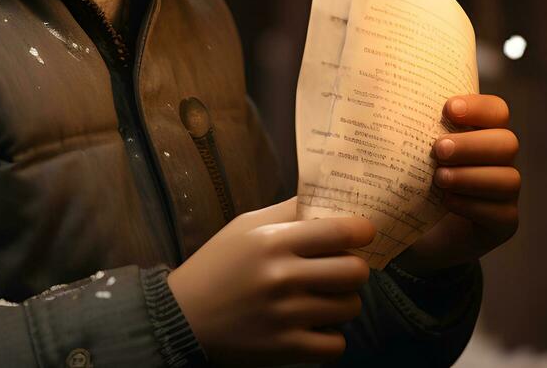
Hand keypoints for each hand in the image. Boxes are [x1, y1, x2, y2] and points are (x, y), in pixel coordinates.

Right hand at [166, 196, 374, 366]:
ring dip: (343, 303)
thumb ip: (286, 211)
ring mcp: (286, 316)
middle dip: (356, 269)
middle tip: (341, 270)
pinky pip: (336, 344)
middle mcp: (283, 277)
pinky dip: (331, 337)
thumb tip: (328, 197)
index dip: (363, 231)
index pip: (339, 231)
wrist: (182, 317)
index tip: (365, 234)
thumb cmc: (217, 266)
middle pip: (355, 271)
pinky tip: (315, 326)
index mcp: (273, 241)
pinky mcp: (286, 349)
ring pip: (350, 307)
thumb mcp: (245, 227)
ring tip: (325, 299)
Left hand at [390, 94, 519, 275]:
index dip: (479, 107)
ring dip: (471, 177)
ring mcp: (505, 193)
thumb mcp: (405, 152)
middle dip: (471, 145)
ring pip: (509, 179)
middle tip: (438, 150)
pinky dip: (472, 205)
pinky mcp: (503, 223)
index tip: (448, 109)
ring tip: (439, 179)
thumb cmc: (408, 181)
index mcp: (482, 133)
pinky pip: (502, 213)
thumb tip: (374, 95)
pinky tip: (447, 202)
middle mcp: (500, 160)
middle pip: (507, 143)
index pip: (497, 111)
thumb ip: (405, 127)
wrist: (409, 233)